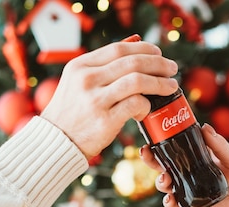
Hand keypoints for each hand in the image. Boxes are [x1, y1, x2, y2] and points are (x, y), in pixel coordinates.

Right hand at [41, 39, 177, 159]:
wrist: (56, 142)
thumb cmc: (71, 113)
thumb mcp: (77, 81)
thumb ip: (102, 64)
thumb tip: (134, 42)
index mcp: (80, 66)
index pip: (119, 49)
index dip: (144, 49)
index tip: (158, 54)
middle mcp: (87, 80)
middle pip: (132, 63)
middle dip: (158, 64)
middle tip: (172, 69)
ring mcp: (95, 100)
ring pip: (137, 82)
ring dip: (159, 83)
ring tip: (171, 86)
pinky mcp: (105, 121)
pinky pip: (135, 105)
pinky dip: (145, 105)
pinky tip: (146, 109)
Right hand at [140, 124, 228, 206]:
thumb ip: (220, 146)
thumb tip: (205, 127)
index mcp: (197, 158)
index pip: (175, 149)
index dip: (161, 143)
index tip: (152, 137)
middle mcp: (188, 174)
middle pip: (164, 166)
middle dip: (151, 160)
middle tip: (146, 154)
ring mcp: (188, 191)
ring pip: (166, 185)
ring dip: (160, 181)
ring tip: (165, 180)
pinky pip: (175, 205)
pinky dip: (169, 203)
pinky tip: (170, 199)